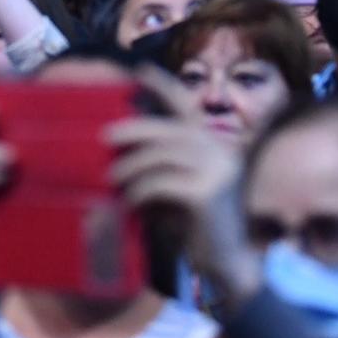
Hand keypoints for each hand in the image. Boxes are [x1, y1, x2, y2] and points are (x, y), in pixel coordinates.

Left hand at [107, 70, 258, 308]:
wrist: (233, 267)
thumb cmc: (203, 232)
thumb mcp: (182, 192)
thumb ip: (164, 171)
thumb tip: (121, 157)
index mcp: (215, 147)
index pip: (188, 108)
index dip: (164, 86)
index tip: (138, 70)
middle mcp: (220, 152)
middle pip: (170, 128)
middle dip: (134, 129)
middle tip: (105, 137)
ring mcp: (217, 171)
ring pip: (162, 154)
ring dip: (131, 165)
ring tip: (112, 179)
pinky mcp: (206, 194)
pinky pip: (161, 182)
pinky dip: (140, 190)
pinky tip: (130, 202)